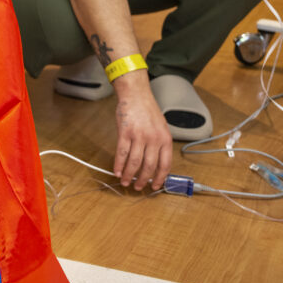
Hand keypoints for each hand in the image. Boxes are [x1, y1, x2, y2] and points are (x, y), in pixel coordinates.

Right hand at [112, 72, 172, 189]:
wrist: (136, 95)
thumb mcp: (161, 128)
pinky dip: (118, 164)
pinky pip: (122, 153)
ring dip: (129, 175)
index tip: (155, 186)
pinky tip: (116, 171)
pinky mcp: (125, 133)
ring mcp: (139, 136)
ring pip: (134, 162)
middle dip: (142, 180)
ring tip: (125, 181)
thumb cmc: (147, 110)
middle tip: (138, 187)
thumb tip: (154, 164)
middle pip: (149, 166)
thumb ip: (159, 144)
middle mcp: (153, 139)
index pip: (165, 165)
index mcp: (165, 139)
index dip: (159, 178)